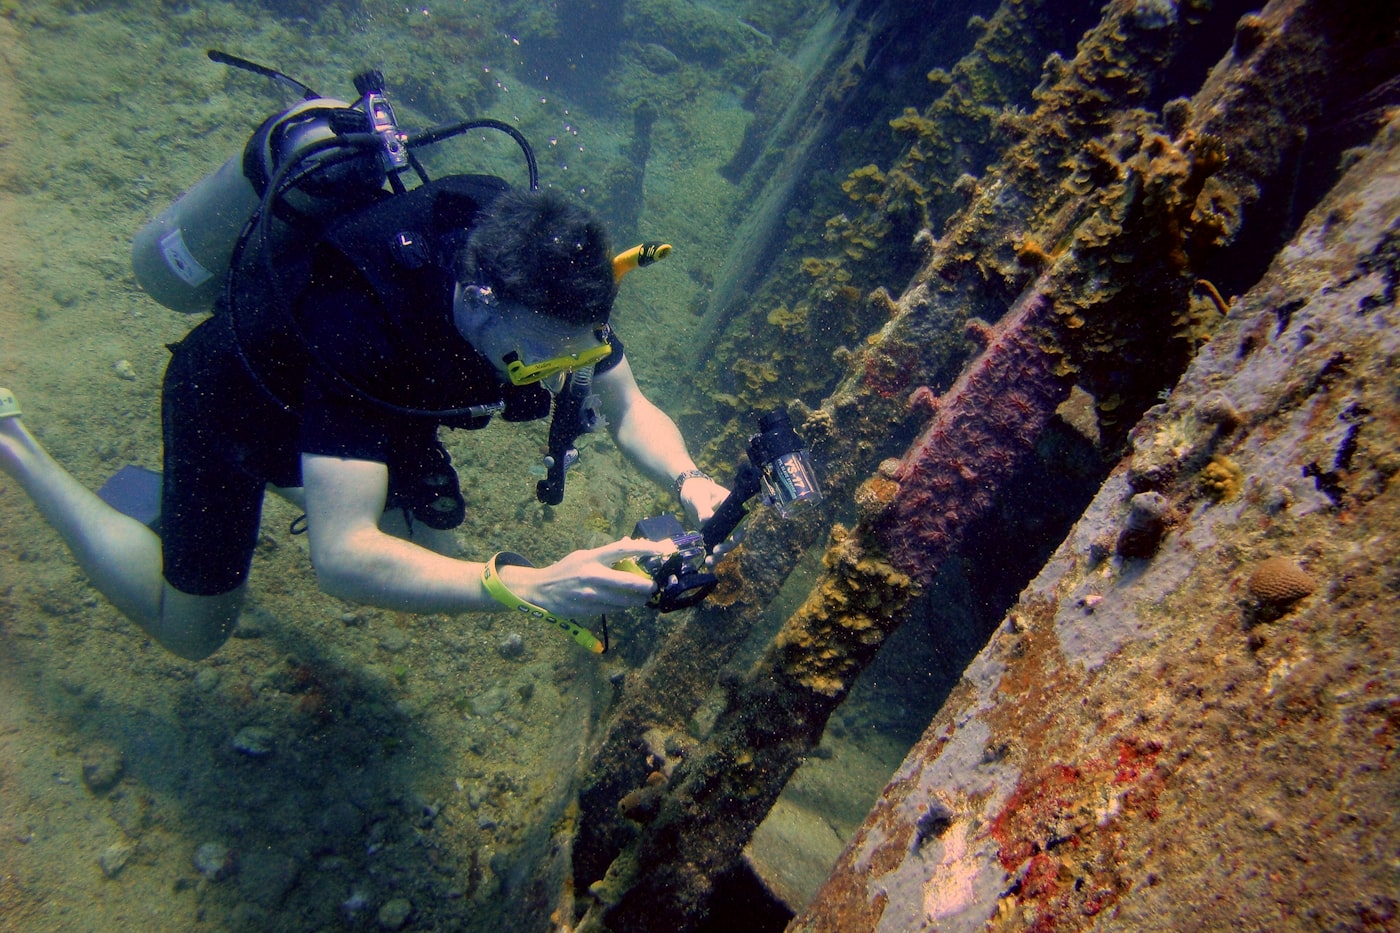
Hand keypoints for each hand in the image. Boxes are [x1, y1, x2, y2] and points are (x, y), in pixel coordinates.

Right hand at [498, 537, 671, 617]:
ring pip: (623, 600)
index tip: (658, 549)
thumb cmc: (565, 570)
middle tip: (652, 586)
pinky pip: (613, 609)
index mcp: (591, 557)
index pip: (622, 550)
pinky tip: (626, 604)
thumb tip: (629, 543)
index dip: (642, 549)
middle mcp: (592, 574)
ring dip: (636, 600)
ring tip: (642, 597)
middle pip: (627, 581)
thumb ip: (606, 553)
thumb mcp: (583, 555)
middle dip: (645, 586)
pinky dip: (622, 607)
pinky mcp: (588, 609)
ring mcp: (590, 594)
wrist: (541, 590)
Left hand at [679, 477, 743, 565]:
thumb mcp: (699, 497)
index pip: (742, 521)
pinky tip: (708, 564)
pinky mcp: (713, 536)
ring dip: (720, 555)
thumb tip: (706, 519)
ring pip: (726, 545)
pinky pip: (715, 547)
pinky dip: (712, 556)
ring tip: (710, 561)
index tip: (733, 539)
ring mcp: (722, 529)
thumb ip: (703, 507)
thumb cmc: (697, 490)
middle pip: (735, 536)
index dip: (740, 532)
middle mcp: (730, 520)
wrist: (688, 493)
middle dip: (728, 546)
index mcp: (733, 507)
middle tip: (717, 550)